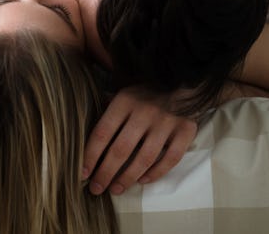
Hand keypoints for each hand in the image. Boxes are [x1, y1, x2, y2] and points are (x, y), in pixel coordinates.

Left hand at [82, 85, 197, 195]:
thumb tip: (85, 127)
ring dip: (127, 178)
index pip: (102, 133)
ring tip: (115, 189)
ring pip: (144, 158)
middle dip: (105, 173)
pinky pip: (170, 159)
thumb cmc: (146, 91)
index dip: (90, 156)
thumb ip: (107, 109)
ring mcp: (167, 122)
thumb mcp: (124, 92)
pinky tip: (142, 180)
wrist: (184, 80)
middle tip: (96, 189)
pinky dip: (156, 173)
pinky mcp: (186, 130)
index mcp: (125, 100)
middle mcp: (145, 111)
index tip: (82, 173)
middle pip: (121, 150)